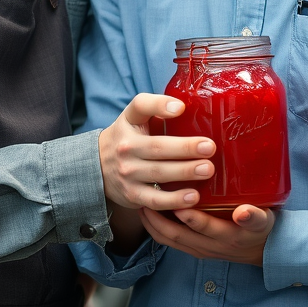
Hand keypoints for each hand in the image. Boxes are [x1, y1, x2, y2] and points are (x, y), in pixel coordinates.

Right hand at [98, 94, 215, 211]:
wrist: (97, 166)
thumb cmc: (127, 137)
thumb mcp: (134, 117)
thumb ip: (155, 108)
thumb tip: (185, 106)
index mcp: (129, 121)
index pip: (140, 106)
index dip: (160, 105)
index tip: (181, 107)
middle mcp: (126, 146)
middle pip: (157, 146)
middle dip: (185, 148)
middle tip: (210, 147)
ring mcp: (128, 172)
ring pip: (158, 173)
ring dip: (184, 172)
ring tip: (207, 170)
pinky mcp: (132, 194)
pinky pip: (155, 199)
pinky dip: (174, 200)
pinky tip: (192, 197)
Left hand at [138, 204, 274, 265]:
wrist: (264, 252)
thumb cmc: (262, 229)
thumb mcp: (265, 221)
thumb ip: (255, 216)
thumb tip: (243, 212)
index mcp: (227, 236)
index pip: (203, 227)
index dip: (187, 215)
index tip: (175, 199)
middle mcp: (210, 246)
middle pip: (177, 235)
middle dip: (158, 218)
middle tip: (145, 197)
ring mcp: (200, 250)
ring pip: (170, 240)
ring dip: (153, 224)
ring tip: (140, 203)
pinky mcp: (195, 250)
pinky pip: (171, 242)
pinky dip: (157, 229)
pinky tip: (149, 212)